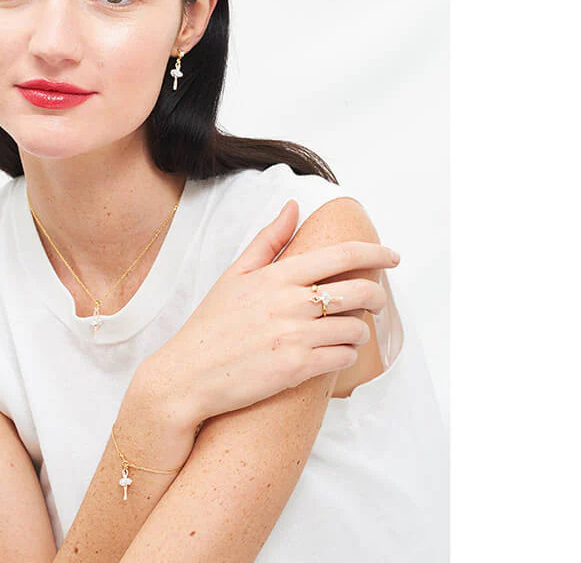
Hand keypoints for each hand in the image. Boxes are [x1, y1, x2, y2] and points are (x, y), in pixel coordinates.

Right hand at [142, 199, 399, 428]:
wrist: (189, 374)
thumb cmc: (211, 324)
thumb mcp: (235, 274)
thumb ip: (268, 239)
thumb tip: (293, 206)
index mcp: (277, 276)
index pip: (340, 255)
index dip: (375, 252)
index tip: (392, 255)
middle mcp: (290, 303)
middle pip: (359, 291)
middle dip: (377, 295)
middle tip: (377, 301)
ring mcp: (295, 337)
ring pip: (355, 328)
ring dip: (360, 330)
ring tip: (349, 332)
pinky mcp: (296, 369)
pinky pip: (343, 358)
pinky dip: (346, 355)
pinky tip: (335, 353)